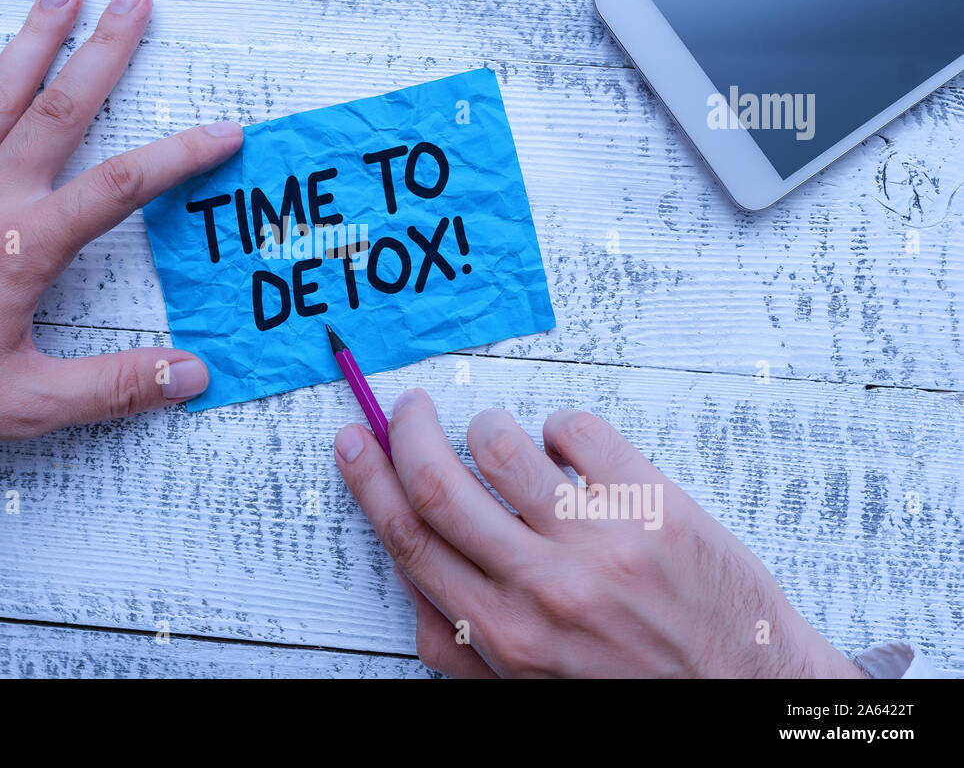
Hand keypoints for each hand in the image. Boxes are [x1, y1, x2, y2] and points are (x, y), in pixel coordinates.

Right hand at [334, 389, 860, 677]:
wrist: (745, 691)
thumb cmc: (634, 683)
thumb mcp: (532, 689)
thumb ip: (462, 646)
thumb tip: (412, 578)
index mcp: (505, 636)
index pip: (411, 541)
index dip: (371, 482)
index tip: (355, 442)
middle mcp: (544, 589)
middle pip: (439, 486)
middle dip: (407, 433)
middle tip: (405, 408)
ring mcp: (599, 542)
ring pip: (500, 447)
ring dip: (484, 427)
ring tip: (499, 439)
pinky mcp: (652, 505)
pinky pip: (576, 429)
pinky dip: (558, 427)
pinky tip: (570, 453)